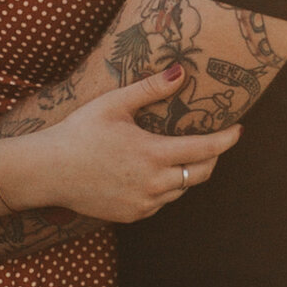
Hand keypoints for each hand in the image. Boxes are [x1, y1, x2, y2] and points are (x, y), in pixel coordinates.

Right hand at [9, 71, 240, 225]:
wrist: (48, 171)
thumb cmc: (79, 131)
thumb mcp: (114, 103)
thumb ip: (151, 89)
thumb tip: (181, 71)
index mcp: (153, 153)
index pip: (205, 150)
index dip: (226, 140)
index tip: (238, 130)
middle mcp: (154, 183)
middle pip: (201, 173)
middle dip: (212, 158)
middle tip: (212, 142)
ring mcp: (144, 203)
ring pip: (181, 189)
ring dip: (186, 172)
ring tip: (178, 155)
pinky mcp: (133, 215)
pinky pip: (161, 202)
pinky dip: (165, 187)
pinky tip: (151, 173)